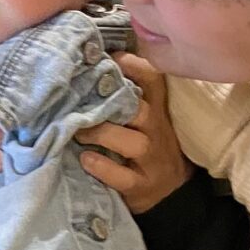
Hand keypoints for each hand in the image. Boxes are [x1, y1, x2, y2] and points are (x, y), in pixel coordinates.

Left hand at [76, 53, 193, 213]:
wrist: (171, 191)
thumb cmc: (146, 146)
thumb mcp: (142, 119)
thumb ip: (122, 97)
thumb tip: (87, 68)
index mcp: (156, 109)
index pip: (152, 79)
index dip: (132, 65)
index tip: (107, 58)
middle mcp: (157, 131)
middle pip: (142, 110)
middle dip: (111, 103)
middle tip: (79, 100)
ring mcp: (152, 160)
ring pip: (134, 142)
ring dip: (103, 133)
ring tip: (78, 132)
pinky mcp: (142, 186)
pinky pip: (123, 177)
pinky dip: (103, 167)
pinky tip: (86, 159)